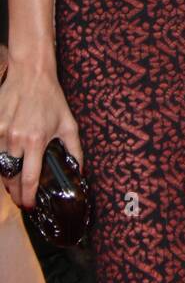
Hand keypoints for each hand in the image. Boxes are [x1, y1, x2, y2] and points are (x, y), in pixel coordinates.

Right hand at [0, 48, 83, 210]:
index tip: (29, 207)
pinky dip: (1, 161)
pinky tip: (9, 164)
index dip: (28, 197)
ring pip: (0, 166)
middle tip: (21, 199)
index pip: (29, 178)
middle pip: (11, 177)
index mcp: (36, 140)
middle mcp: (17, 139)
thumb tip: (79, 171)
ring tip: (15, 184)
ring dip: (7, 178)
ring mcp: (2, 133)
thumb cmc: (50, 99)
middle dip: (16, 193)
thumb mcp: (68, 123)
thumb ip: (74, 149)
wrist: (31, 75)